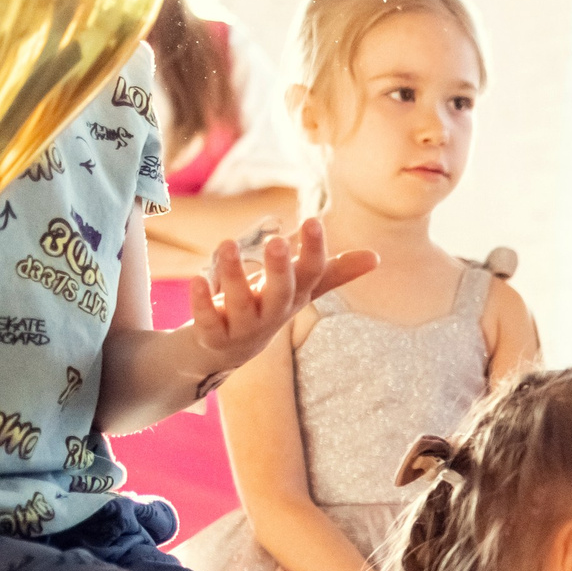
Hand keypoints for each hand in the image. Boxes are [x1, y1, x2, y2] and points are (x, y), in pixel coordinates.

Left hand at [183, 218, 375, 377]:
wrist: (228, 350)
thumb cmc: (268, 306)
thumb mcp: (301, 289)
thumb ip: (333, 271)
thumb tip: (377, 257)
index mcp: (295, 296)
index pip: (311, 273)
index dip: (314, 250)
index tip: (313, 220)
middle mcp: (273, 313)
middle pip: (281, 293)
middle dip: (280, 269)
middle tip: (277, 241)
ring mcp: (244, 327)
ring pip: (241, 304)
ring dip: (233, 275)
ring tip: (226, 244)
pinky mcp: (214, 335)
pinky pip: (208, 321)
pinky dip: (202, 302)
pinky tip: (195, 278)